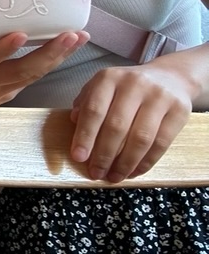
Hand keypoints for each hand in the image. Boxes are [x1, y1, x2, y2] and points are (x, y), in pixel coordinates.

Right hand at [0, 31, 89, 107]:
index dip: (1, 51)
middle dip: (48, 54)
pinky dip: (53, 64)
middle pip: (20, 71)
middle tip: (70, 36)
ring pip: (33, 75)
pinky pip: (35, 78)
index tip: (20, 35)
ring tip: (78, 37)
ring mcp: (1, 92)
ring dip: (58, 57)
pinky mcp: (11, 93)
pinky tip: (69, 47)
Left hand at [70, 65, 192, 181]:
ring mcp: (159, 97)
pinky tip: (134, 171)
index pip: (94, 110)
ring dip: (125, 163)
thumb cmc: (127, 87)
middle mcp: (134, 84)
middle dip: (104, 155)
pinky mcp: (179, 111)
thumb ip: (85, 103)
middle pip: (117, 126)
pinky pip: (161, 143)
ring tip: (114, 176)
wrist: (169, 77)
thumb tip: (74, 122)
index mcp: (109, 78)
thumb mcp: (102, 87)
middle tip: (96, 173)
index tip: (78, 157)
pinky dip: (146, 162)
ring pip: (140, 138)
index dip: (85, 136)